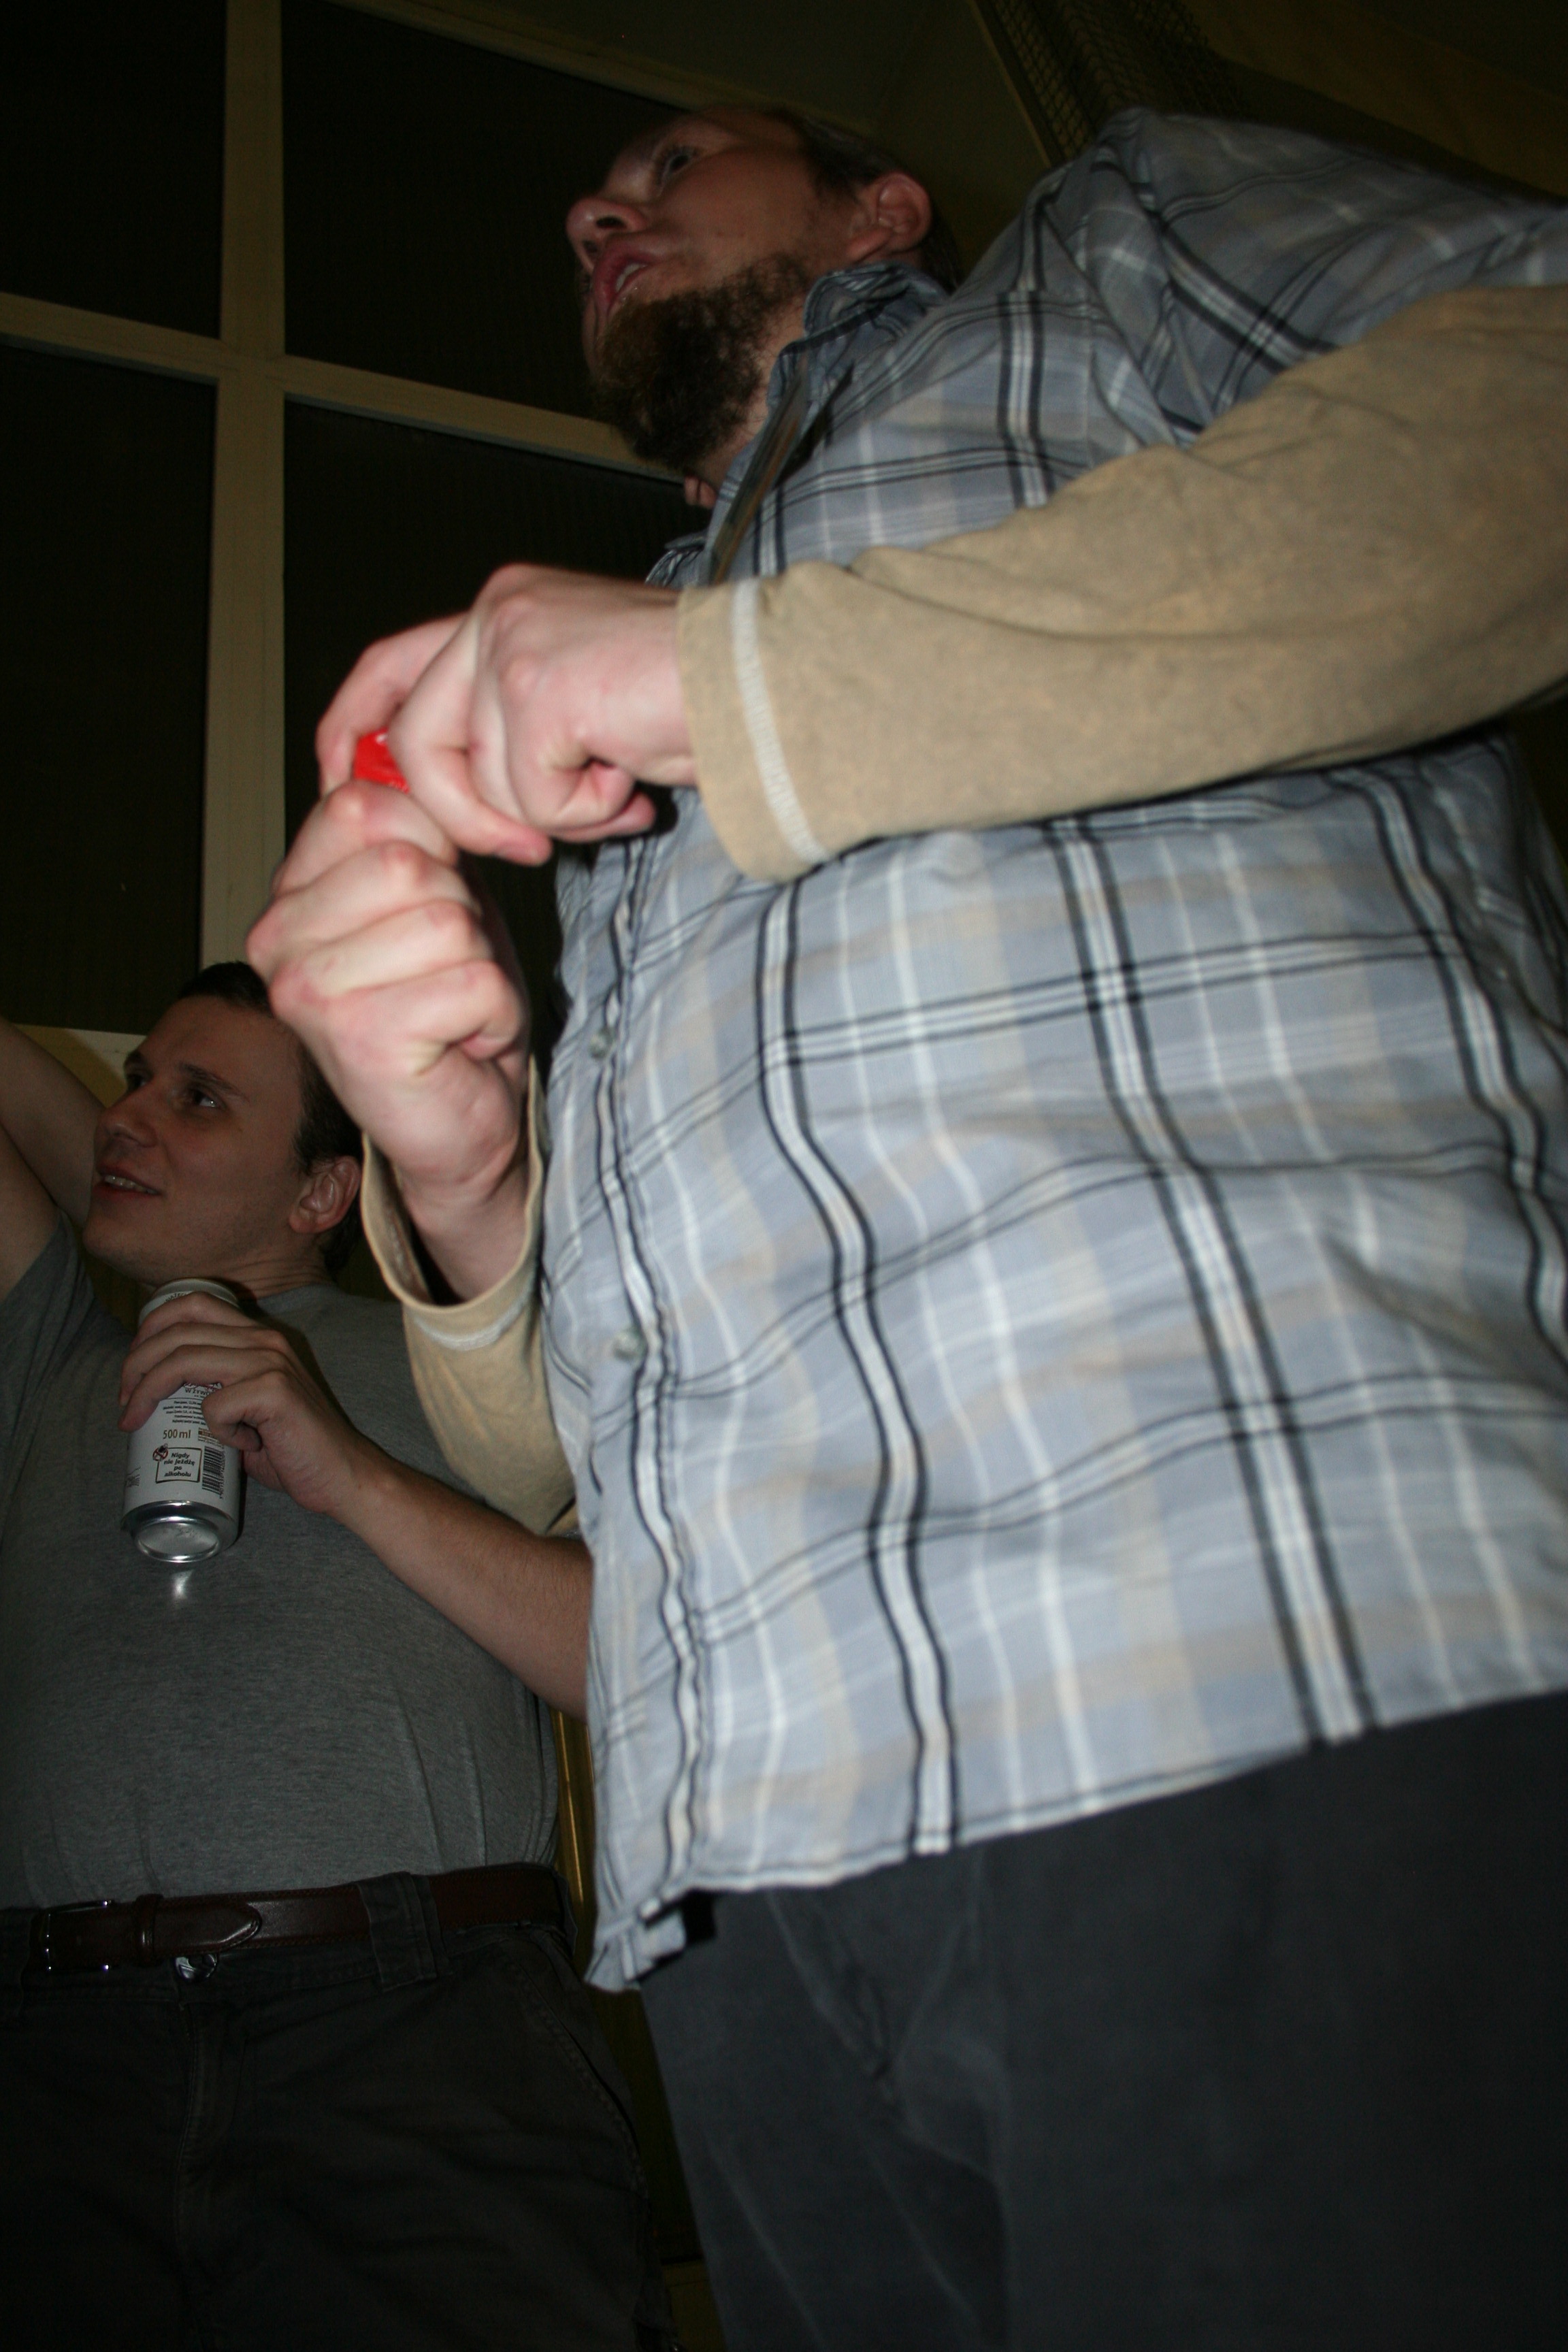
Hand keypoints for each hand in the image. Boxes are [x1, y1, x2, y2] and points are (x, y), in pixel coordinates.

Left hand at [120, 1291, 373, 1519]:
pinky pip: (215, 1406)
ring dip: (149, 1392)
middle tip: (124, 1402)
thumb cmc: (292, 1448)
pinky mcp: (275, 1392)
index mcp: (258, 1336)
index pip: (193, 1303)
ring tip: (136, 1420)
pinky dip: (215, 1430)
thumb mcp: (246, 1406)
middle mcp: (265, 1339)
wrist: (344, 1475)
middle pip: (178, 1330)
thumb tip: (157, 1392)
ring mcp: (271, 1362)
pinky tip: (241, 1445)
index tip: (133, 1368)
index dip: (151, 1326)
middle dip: (135, 1365)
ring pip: (185, 1360)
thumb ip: (214, 1387)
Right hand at [246, 784, 530, 1298]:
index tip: (434, 905)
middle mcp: (277, 939)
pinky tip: (459, 1041)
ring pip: (446, 922)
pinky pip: (472, 981)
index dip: (432, 846)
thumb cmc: (446, 1004)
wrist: (458, 1123)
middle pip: (411, 865)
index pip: (365, 806)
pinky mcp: (358, 1037)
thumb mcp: (432, 895)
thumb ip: (413, 827)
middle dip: (461, 916)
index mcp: (287, 894)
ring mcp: (308, 990)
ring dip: (478, 967)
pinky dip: (492, 1012)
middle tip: (444, 971)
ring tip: (450, 1007)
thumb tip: (416, 748)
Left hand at [315, 566, 693, 861]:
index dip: (351, 731)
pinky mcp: (538, 687)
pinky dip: (581, 813)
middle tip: (534, 845)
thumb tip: (466, 803)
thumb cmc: (698, 702)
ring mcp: (513, 643)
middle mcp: (497, 612)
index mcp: (503, 608)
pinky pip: (526, 795)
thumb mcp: (582, 710)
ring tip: (612, 793)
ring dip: (547, 815)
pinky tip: (629, 782)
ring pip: (475, 780)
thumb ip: (515, 730)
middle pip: (415, 744)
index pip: (386, 665)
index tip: (340, 790)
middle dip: (465, 817)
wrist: (771, 685)